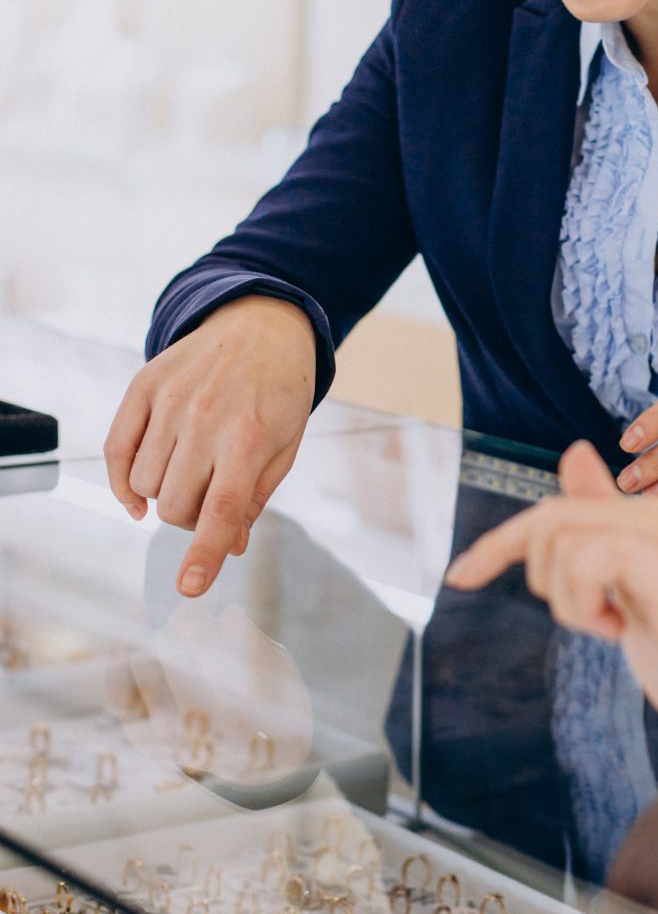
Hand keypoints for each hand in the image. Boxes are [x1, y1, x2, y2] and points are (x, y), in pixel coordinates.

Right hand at [103, 296, 315, 597]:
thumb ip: (254, 497)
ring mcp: (170, 401)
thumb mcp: (286, 445)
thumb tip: (229, 547)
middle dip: (191, 518)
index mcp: (250, 437)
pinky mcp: (144, 386)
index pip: (222, 508)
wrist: (260, 325)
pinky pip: (115, 450)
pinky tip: (138, 496)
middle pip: (175, 505)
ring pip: (144, 484)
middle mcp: (206, 419)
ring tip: (190, 472)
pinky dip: (122, 482)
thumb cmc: (279, 393)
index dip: (205, 553)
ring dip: (163, 495)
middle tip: (211, 498)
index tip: (190, 588)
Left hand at [446, 441, 657, 770]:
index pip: (555, 508)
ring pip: (561, 540)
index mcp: (649, 518)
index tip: (460, 577)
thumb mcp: (628, 588)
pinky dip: (584, 604)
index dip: (498, 542)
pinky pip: (589, 560)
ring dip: (567, 600)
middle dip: (540, 577)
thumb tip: (575, 454)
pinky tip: (620, 629)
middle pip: (548, 519)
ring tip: (612, 626)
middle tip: (589, 618)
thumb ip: (601, 527)